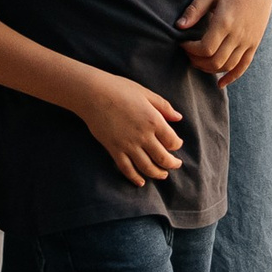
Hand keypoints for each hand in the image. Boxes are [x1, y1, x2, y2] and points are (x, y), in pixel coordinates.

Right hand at [70, 70, 183, 185]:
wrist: (93, 94)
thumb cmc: (119, 89)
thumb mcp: (145, 93)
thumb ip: (163, 106)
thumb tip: (178, 118)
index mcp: (153, 120)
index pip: (172, 141)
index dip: (177, 145)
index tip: (177, 144)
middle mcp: (143, 136)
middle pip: (163, 158)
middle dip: (172, 164)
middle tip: (176, 164)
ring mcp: (128, 145)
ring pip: (147, 167)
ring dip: (158, 174)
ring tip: (163, 174)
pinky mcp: (114, 150)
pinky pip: (127, 169)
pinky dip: (135, 178)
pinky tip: (141, 182)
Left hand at [178, 0, 271, 86]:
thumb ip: (194, 10)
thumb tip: (178, 27)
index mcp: (225, 22)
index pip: (205, 48)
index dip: (190, 50)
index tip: (182, 43)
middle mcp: (238, 35)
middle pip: (215, 61)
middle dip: (197, 61)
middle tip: (188, 53)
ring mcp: (248, 41)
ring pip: (227, 66)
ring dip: (210, 69)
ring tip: (198, 60)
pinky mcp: (254, 44)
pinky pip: (243, 66)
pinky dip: (231, 77)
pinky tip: (220, 83)